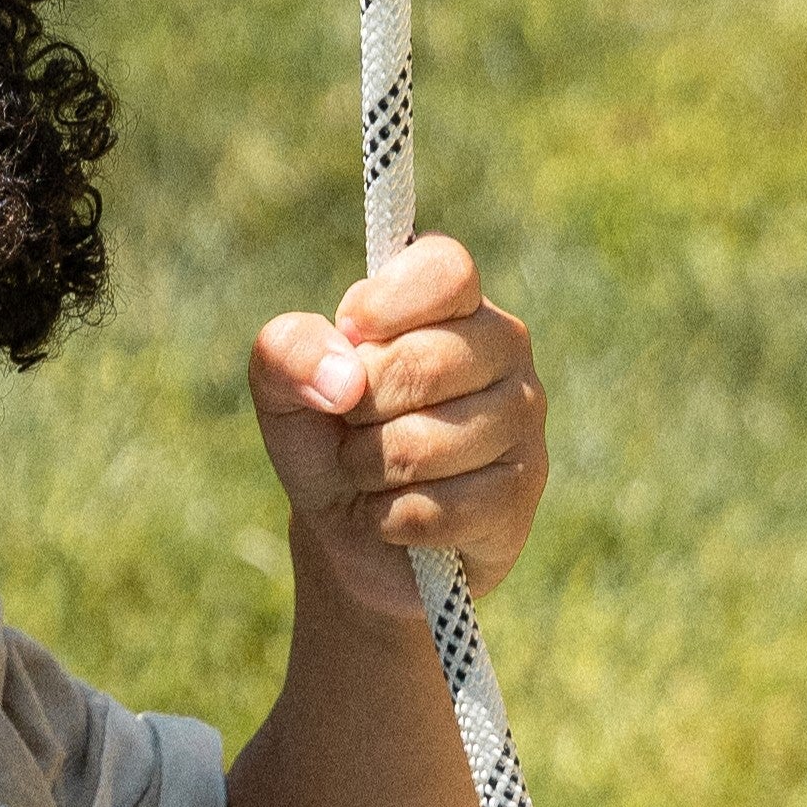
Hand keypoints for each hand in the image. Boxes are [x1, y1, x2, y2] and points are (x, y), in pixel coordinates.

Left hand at [248, 236, 546, 626]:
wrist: (353, 535)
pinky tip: (399, 516)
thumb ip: (288, 351)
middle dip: (358, 412)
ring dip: (370, 473)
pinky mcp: (520, 495)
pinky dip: (392, 521)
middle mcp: (504, 346)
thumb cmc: (328, 442)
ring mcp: (522, 420)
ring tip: (375, 473)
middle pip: (422, 365)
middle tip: (355, 426)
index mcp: (454, 299)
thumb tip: (343, 378)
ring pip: (422, 446)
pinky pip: (435, 510)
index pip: (445, 270)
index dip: (384, 306)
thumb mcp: (284, 389)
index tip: (350, 335)